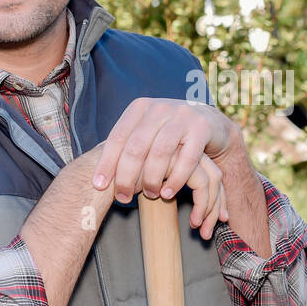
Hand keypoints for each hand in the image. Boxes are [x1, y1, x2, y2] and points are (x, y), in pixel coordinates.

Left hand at [91, 98, 236, 233]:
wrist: (208, 121)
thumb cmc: (168, 133)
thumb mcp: (146, 131)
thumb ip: (127, 145)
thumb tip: (98, 176)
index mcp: (140, 108)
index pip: (118, 137)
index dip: (106, 163)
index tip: (98, 186)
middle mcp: (159, 108)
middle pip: (137, 147)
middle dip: (127, 176)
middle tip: (123, 198)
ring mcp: (182, 116)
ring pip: (160, 152)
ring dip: (152, 178)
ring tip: (149, 196)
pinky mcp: (202, 128)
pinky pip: (187, 158)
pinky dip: (176, 179)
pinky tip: (168, 193)